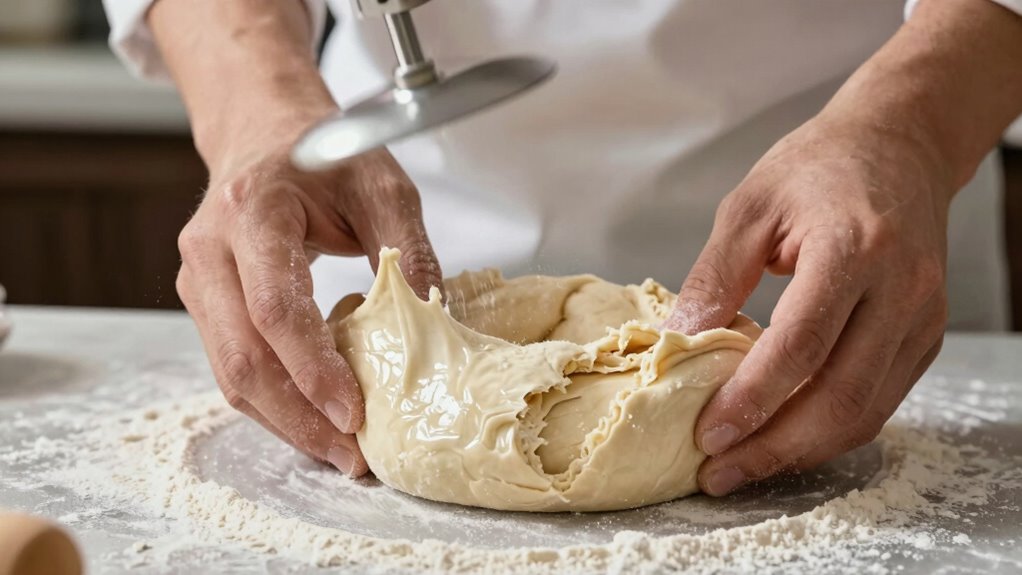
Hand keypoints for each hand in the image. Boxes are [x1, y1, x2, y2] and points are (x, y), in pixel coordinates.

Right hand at [176, 111, 441, 475]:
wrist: (263, 133)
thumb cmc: (322, 154)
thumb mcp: (384, 184)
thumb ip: (409, 246)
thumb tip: (436, 315)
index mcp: (254, 211)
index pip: (275, 307)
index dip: (314, 368)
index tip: (355, 412)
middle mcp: (212, 250)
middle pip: (243, 356)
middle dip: (299, 417)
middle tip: (352, 457)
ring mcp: (200, 280)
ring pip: (230, 374)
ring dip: (285, 422)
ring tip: (340, 453)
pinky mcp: (204, 303)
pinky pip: (232, 367)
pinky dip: (274, 404)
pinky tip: (314, 423)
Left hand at [665, 113, 950, 495]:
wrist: (900, 145)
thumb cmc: (818, 167)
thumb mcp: (749, 206)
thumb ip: (715, 277)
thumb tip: (675, 343)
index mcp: (854, 249)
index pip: (802, 346)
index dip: (752, 400)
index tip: (707, 435)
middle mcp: (901, 290)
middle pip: (841, 397)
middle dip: (774, 446)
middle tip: (718, 473)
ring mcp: (922, 318)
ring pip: (866, 412)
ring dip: (801, 450)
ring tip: (743, 466)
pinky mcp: (926, 335)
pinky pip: (880, 400)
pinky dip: (830, 428)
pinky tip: (784, 435)